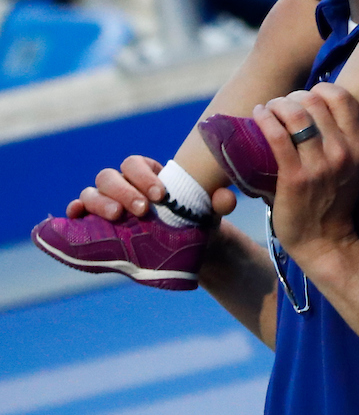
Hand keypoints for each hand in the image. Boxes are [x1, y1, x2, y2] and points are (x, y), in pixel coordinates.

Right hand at [64, 155, 236, 221]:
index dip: (144, 175)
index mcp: (146, 174)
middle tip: (143, 210)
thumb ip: (219, 202)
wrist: (185, 250)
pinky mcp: (94, 224)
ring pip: (91, 192)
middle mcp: (122, 186)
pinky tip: (77, 217)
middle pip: (110, 176)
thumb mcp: (209, 212)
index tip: (161, 195)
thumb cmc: (194, 222)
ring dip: (101, 202)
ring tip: (119, 218)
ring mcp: (106, 204)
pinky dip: (75, 211)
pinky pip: (78, 211)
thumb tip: (227, 198)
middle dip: (124, 191)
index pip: (135, 163)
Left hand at [253, 83, 358, 272]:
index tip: (305, 99)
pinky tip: (258, 115)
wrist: (325, 242)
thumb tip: (317, 111)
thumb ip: (344, 141)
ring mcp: (319, 165)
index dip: (319, 90)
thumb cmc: (334, 203)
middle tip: (281, 106)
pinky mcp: (295, 178)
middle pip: (315, 100)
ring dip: (277, 104)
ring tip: (268, 109)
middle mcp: (343, 152)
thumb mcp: (352, 168)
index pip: (341, 97)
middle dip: (293, 96)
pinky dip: (264, 119)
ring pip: (296, 113)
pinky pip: (277, 136)